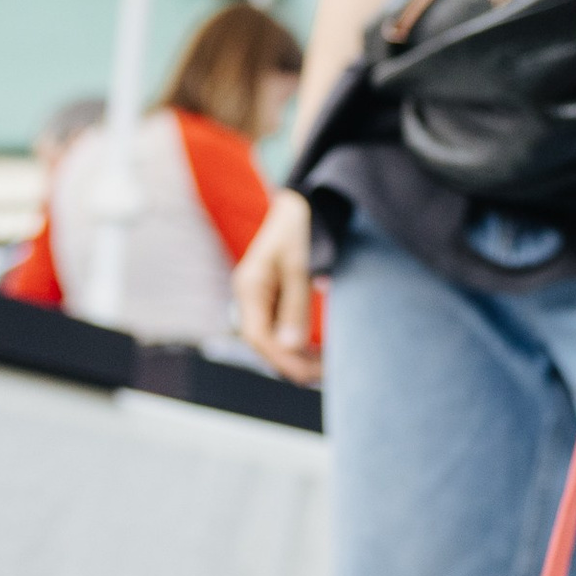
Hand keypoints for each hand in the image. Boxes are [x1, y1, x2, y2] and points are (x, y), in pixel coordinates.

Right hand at [234, 187, 319, 384]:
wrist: (302, 201)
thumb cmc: (300, 228)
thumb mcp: (300, 266)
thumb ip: (295, 306)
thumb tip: (292, 347)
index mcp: (249, 287)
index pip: (259, 337)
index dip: (284, 359)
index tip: (312, 374)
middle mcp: (249, 295)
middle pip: (264, 342)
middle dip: (292, 362)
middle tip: (326, 374)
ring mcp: (259, 296)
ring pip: (272, 338)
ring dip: (295, 356)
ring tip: (325, 368)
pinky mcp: (271, 296)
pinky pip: (280, 327)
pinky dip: (297, 342)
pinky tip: (316, 351)